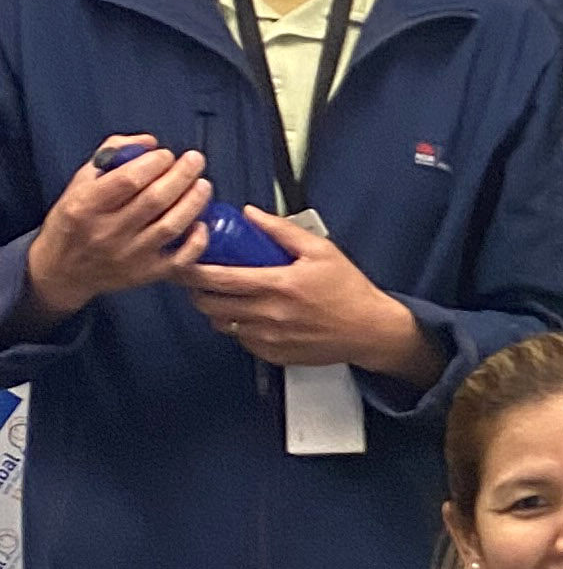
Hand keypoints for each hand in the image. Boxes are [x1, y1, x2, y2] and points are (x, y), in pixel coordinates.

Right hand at [21, 136, 210, 320]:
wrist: (63, 270)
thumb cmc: (74, 220)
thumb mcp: (81, 182)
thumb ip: (113, 154)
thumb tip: (150, 143)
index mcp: (85, 206)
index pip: (128, 180)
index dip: (154, 163)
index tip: (166, 155)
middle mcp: (106, 232)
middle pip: (155, 200)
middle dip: (182, 175)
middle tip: (196, 160)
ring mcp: (128, 255)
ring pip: (171, 226)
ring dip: (194, 202)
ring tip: (203, 184)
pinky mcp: (145, 274)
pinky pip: (180, 259)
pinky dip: (197, 241)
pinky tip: (202, 223)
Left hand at [177, 209, 433, 375]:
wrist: (370, 330)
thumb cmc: (348, 290)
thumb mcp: (321, 250)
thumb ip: (282, 231)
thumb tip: (251, 214)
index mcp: (278, 285)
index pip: (219, 278)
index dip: (194, 270)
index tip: (185, 259)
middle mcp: (269, 314)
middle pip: (210, 304)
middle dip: (196, 290)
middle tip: (198, 278)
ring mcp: (269, 338)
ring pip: (221, 324)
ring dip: (215, 309)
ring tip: (222, 295)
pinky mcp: (273, 354)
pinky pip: (240, 340)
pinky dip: (236, 326)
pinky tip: (247, 314)